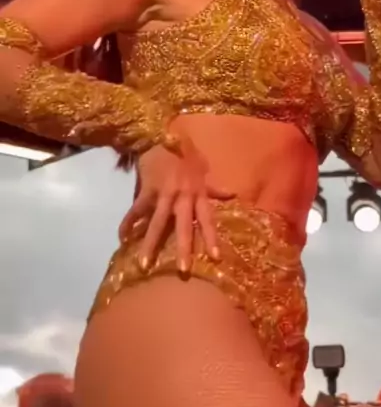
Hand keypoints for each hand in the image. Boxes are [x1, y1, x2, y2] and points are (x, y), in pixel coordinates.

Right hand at [118, 137, 233, 272]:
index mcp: (197, 193)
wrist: (159, 136)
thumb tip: (232, 194)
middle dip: (183, 248)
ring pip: (158, 223)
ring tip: (144, 263)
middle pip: (183, 226)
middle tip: (183, 270)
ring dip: (150, 243)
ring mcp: (163, 194)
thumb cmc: (183, 153)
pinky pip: (136, 210)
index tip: (215, 258)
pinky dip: (128, 223)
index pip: (206, 219)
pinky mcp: (145, 191)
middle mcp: (182, 196)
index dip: (210, 238)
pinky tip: (122, 238)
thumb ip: (213, 187)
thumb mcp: (202, 168)